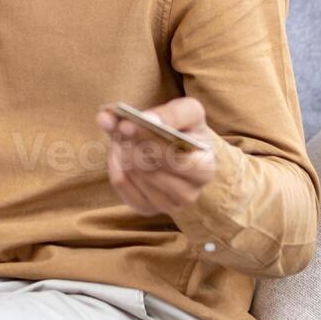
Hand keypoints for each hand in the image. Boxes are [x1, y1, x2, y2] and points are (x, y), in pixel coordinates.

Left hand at [95, 96, 216, 215]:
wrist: (178, 148)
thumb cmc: (185, 128)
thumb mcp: (187, 111)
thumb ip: (168, 113)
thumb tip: (137, 121)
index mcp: (205, 169)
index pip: (178, 162)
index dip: (151, 141)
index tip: (128, 124)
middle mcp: (189, 193)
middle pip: (151, 170)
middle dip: (132, 144)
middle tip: (121, 126)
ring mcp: (167, 205)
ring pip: (133, 174)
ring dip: (122, 150)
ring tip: (125, 135)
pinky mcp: (146, 208)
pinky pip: (121, 183)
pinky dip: (115, 163)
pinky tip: (121, 151)